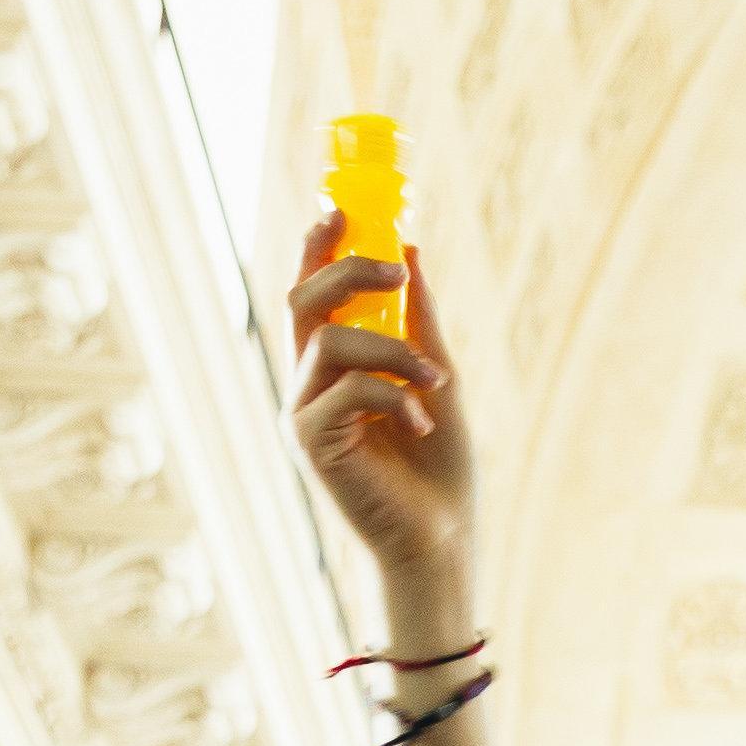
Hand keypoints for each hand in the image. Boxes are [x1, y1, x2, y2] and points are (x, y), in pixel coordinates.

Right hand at [289, 214, 472, 599]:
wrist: (442, 536)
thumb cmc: (439, 468)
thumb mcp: (436, 377)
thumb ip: (419, 321)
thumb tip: (410, 250)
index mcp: (333, 368)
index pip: (311, 296)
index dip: (316, 249)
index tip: (338, 209)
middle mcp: (309, 386)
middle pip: (303, 303)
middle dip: (348, 272)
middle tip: (397, 271)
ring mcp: (305, 414)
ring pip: (331, 341)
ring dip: (393, 350)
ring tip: (436, 383)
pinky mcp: (313, 443)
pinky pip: (345, 390)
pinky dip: (393, 396)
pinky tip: (421, 425)